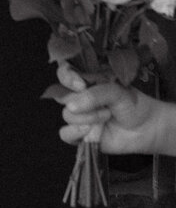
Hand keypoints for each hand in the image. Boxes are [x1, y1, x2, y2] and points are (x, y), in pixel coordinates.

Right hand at [55, 63, 173, 156]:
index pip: (63, 72)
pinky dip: (75, 133)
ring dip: (87, 118)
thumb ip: (94, 95)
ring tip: (107, 117)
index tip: (81, 85)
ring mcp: (79, 116)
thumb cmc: (132, 104)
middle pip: (61, 95)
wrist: (145, 128)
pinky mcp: (81, 135)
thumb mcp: (115, 91)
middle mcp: (78, 97)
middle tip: (103, 106)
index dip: (67, 77)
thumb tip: (70, 107)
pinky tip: (90, 132)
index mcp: (84, 80)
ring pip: (66, 115)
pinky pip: (65, 134)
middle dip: (81, 101)